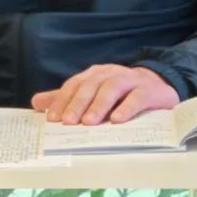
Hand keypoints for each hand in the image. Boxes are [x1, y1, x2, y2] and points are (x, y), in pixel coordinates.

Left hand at [31, 65, 179, 124]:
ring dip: (99, 105)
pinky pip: (137, 97)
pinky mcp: (149, 91)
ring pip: (112, 89)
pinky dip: (126, 108)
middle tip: (68, 122)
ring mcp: (131, 80)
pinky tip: (117, 120)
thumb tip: (37, 103)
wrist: (159, 85)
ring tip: (89, 122)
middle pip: (91, 86)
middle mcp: (111, 74)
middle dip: (78, 103)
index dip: (63, 100)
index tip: (53, 118)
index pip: (75, 85)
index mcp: (95, 75)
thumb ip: (67, 99)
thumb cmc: (122, 93)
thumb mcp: (93, 94)